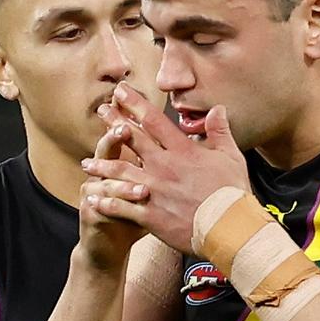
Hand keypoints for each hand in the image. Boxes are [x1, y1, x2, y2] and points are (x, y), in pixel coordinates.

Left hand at [81, 81, 251, 253]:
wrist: (228, 228)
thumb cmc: (232, 194)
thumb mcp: (231, 157)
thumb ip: (220, 131)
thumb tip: (218, 108)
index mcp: (182, 151)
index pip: (154, 121)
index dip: (135, 104)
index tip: (121, 92)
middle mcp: (163, 167)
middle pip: (132, 139)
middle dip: (113, 124)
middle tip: (100, 111)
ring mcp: (154, 191)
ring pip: (120, 173)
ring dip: (102, 166)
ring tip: (87, 163)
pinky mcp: (150, 215)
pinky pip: (122, 207)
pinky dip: (106, 203)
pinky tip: (94, 199)